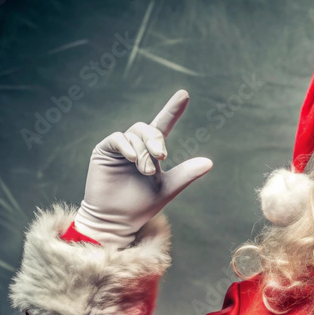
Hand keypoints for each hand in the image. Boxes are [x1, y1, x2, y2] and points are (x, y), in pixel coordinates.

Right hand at [74, 90, 212, 248]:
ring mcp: (119, 147)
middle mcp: (136, 145)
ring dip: (144, 151)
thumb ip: (186, 174)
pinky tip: (133, 158)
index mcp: (152, 151)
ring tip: (146, 171)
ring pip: (135, 134)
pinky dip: (127, 146)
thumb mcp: (168, 188)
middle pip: (149, 129)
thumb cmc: (142, 205)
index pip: (163, 124)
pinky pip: (117, 138)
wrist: (118, 220)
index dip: (173, 109)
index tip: (184, 94)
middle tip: (162, 158)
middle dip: (157, 141)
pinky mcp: (104, 151)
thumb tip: (209, 162)